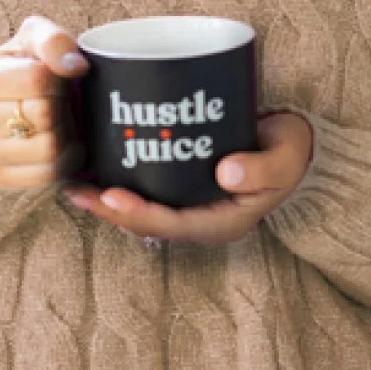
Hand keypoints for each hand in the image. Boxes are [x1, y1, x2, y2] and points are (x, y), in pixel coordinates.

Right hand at [0, 13, 88, 189]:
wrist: (10, 97)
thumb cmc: (25, 63)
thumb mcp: (34, 37)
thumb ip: (54, 42)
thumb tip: (76, 67)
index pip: (36, 80)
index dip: (58, 77)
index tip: (54, 78)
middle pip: (44, 115)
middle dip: (63, 105)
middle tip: (60, 100)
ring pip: (48, 148)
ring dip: (67, 132)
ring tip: (60, 119)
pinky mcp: (0, 177)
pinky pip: (48, 174)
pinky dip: (65, 159)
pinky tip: (61, 142)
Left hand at [62, 110, 312, 245]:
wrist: (297, 145)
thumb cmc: (291, 151)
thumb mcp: (286, 158)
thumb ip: (263, 168)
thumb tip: (226, 173)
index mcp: (223, 221)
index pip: (172, 224)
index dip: (138, 213)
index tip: (109, 196)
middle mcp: (201, 218)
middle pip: (148, 221)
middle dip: (109, 210)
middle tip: (75, 191)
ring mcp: (192, 203)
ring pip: (143, 207)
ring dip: (107, 199)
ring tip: (73, 183)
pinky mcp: (186, 184)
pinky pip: (149, 189)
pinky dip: (122, 180)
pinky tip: (96, 163)